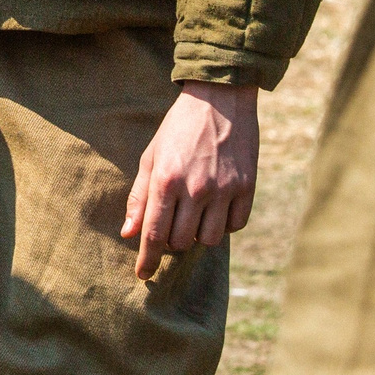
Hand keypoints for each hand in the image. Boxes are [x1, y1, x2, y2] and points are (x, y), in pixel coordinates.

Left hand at [122, 81, 257, 279]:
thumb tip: (128, 233)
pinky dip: (224, 224)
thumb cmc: (178, 128)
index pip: (154, 234)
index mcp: (166, 180)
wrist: (220, 99)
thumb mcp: (152, 156)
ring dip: (199, 234)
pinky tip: (217, 208)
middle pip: (181, 241)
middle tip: (173, 224)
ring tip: (195, 214)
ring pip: (209, 240)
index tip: (142, 275)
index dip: (147, 260)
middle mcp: (196, 189)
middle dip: (172, 241)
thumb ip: (139, 196)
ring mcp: (224, 189)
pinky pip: (235, 226)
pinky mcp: (247, 187)